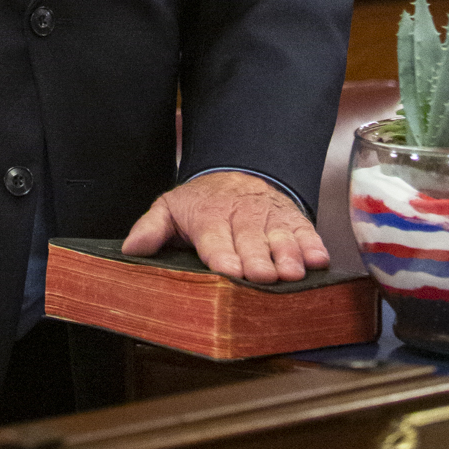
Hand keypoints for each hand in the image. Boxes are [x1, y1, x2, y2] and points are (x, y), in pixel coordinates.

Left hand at [121, 170, 329, 284]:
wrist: (237, 171)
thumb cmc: (201, 202)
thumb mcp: (170, 208)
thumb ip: (151, 228)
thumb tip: (131, 249)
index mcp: (209, 217)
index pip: (215, 238)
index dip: (223, 254)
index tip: (229, 269)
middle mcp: (242, 218)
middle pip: (251, 242)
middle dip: (257, 260)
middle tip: (263, 276)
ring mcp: (270, 219)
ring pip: (281, 238)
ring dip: (288, 255)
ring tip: (292, 272)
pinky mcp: (293, 220)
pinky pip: (306, 232)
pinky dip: (313, 245)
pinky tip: (318, 259)